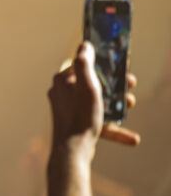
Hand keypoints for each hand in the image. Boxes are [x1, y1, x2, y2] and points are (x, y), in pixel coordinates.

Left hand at [48, 42, 139, 160]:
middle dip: (115, 85)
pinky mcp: (76, 125)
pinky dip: (114, 128)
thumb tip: (85, 45)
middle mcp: (62, 93)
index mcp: (62, 80)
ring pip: (98, 103)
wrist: (72, 150)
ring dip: (117, 104)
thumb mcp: (86, 85)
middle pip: (94, 84)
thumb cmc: (79, 115)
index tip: (121, 64)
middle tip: (130, 84)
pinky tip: (133, 138)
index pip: (85, 65)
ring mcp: (69, 110)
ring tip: (131, 104)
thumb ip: (85, 63)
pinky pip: (98, 122)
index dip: (104, 63)